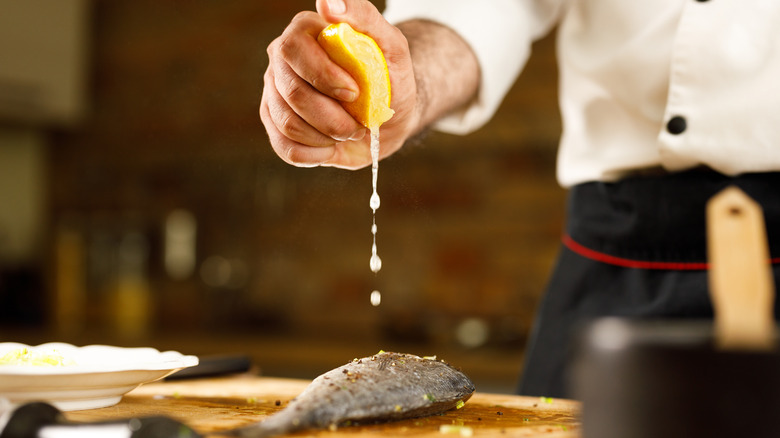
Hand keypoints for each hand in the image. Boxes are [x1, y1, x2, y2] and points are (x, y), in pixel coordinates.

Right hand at [260, 0, 419, 168]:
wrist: (386, 117)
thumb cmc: (390, 78)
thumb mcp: (391, 46)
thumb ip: (363, 17)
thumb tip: (328, 1)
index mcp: (304, 33)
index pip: (294, 49)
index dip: (323, 76)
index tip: (354, 93)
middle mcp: (282, 61)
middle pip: (292, 93)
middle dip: (332, 117)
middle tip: (359, 123)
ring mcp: (274, 95)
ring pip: (288, 124)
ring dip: (328, 136)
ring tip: (349, 131)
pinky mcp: (275, 127)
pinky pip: (287, 148)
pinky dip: (318, 153)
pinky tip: (333, 143)